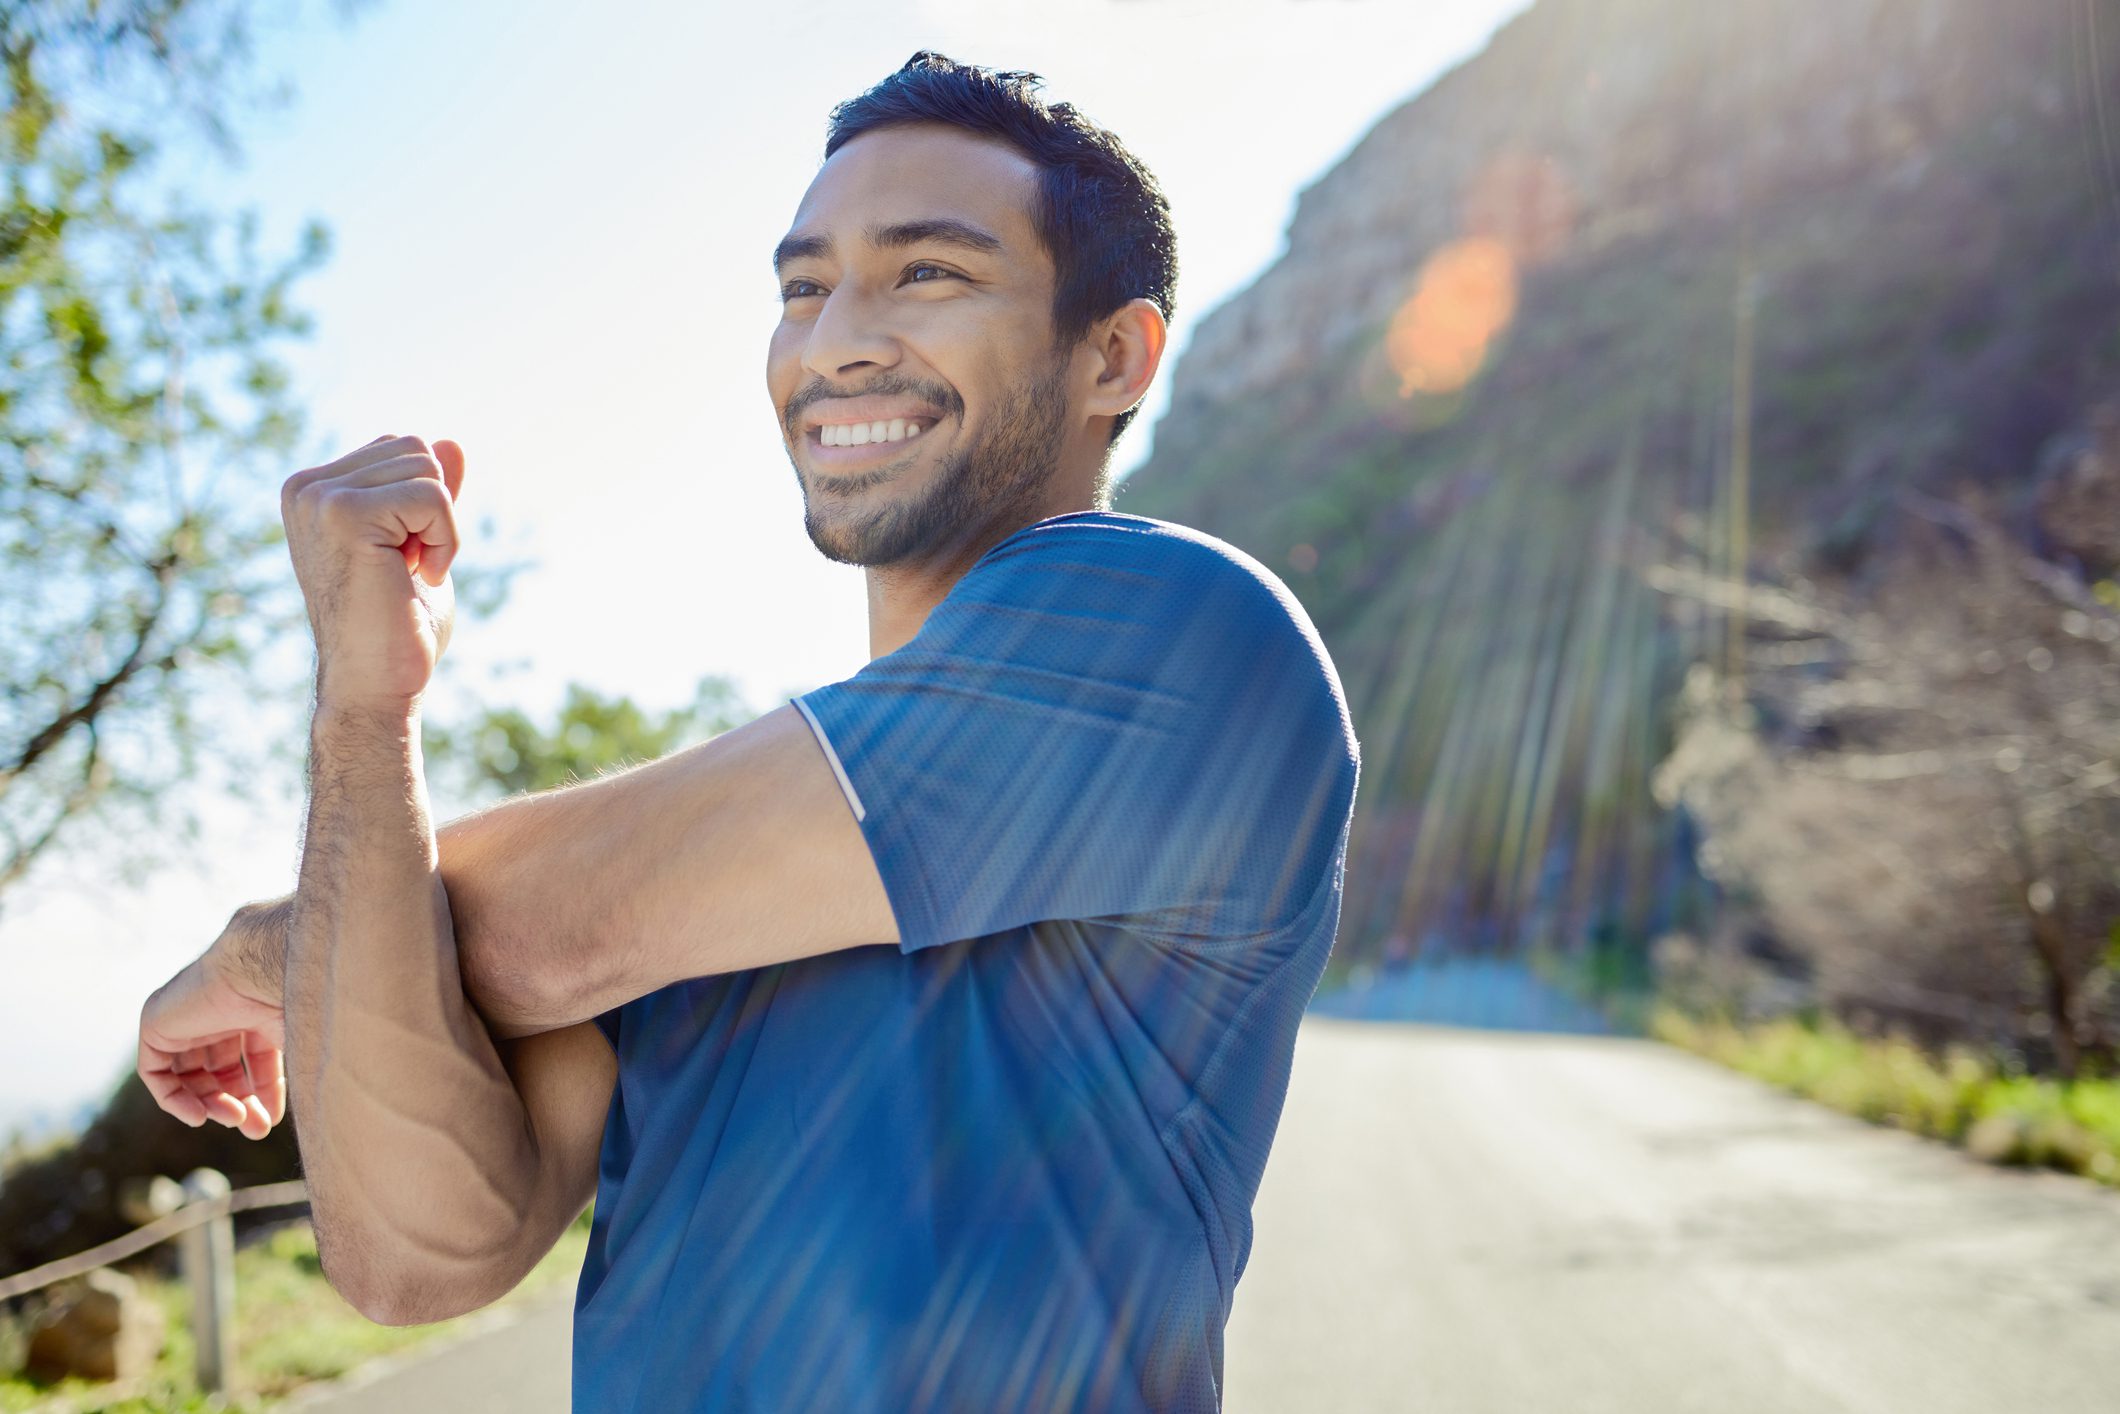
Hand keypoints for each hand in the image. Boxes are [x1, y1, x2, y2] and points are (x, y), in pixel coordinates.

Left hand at [138, 905, 288, 1138]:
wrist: (264, 966)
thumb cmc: (296, 997)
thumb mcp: (304, 1040)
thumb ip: (304, 1071)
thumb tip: (322, 1110)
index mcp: (257, 1008)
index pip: (255, 1060)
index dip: (263, 1093)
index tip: (273, 1121)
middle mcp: (221, 1010)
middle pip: (222, 1071)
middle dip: (238, 1103)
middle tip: (255, 1129)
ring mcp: (186, 1015)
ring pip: (191, 1075)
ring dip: (212, 1105)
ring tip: (234, 1119)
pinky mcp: (157, 1022)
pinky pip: (156, 1072)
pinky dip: (174, 1099)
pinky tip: (200, 1116)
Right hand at [280, 435, 466, 710]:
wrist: (376, 684)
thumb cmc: (398, 625)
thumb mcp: (420, 544)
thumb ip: (428, 494)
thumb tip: (452, 443)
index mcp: (315, 489)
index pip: (402, 449)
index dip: (426, 504)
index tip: (403, 557)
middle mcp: (306, 487)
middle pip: (417, 449)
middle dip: (435, 511)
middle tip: (408, 568)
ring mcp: (319, 498)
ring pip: (427, 468)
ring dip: (441, 528)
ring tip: (410, 573)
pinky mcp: (343, 513)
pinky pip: (432, 496)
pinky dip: (445, 540)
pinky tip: (420, 577)